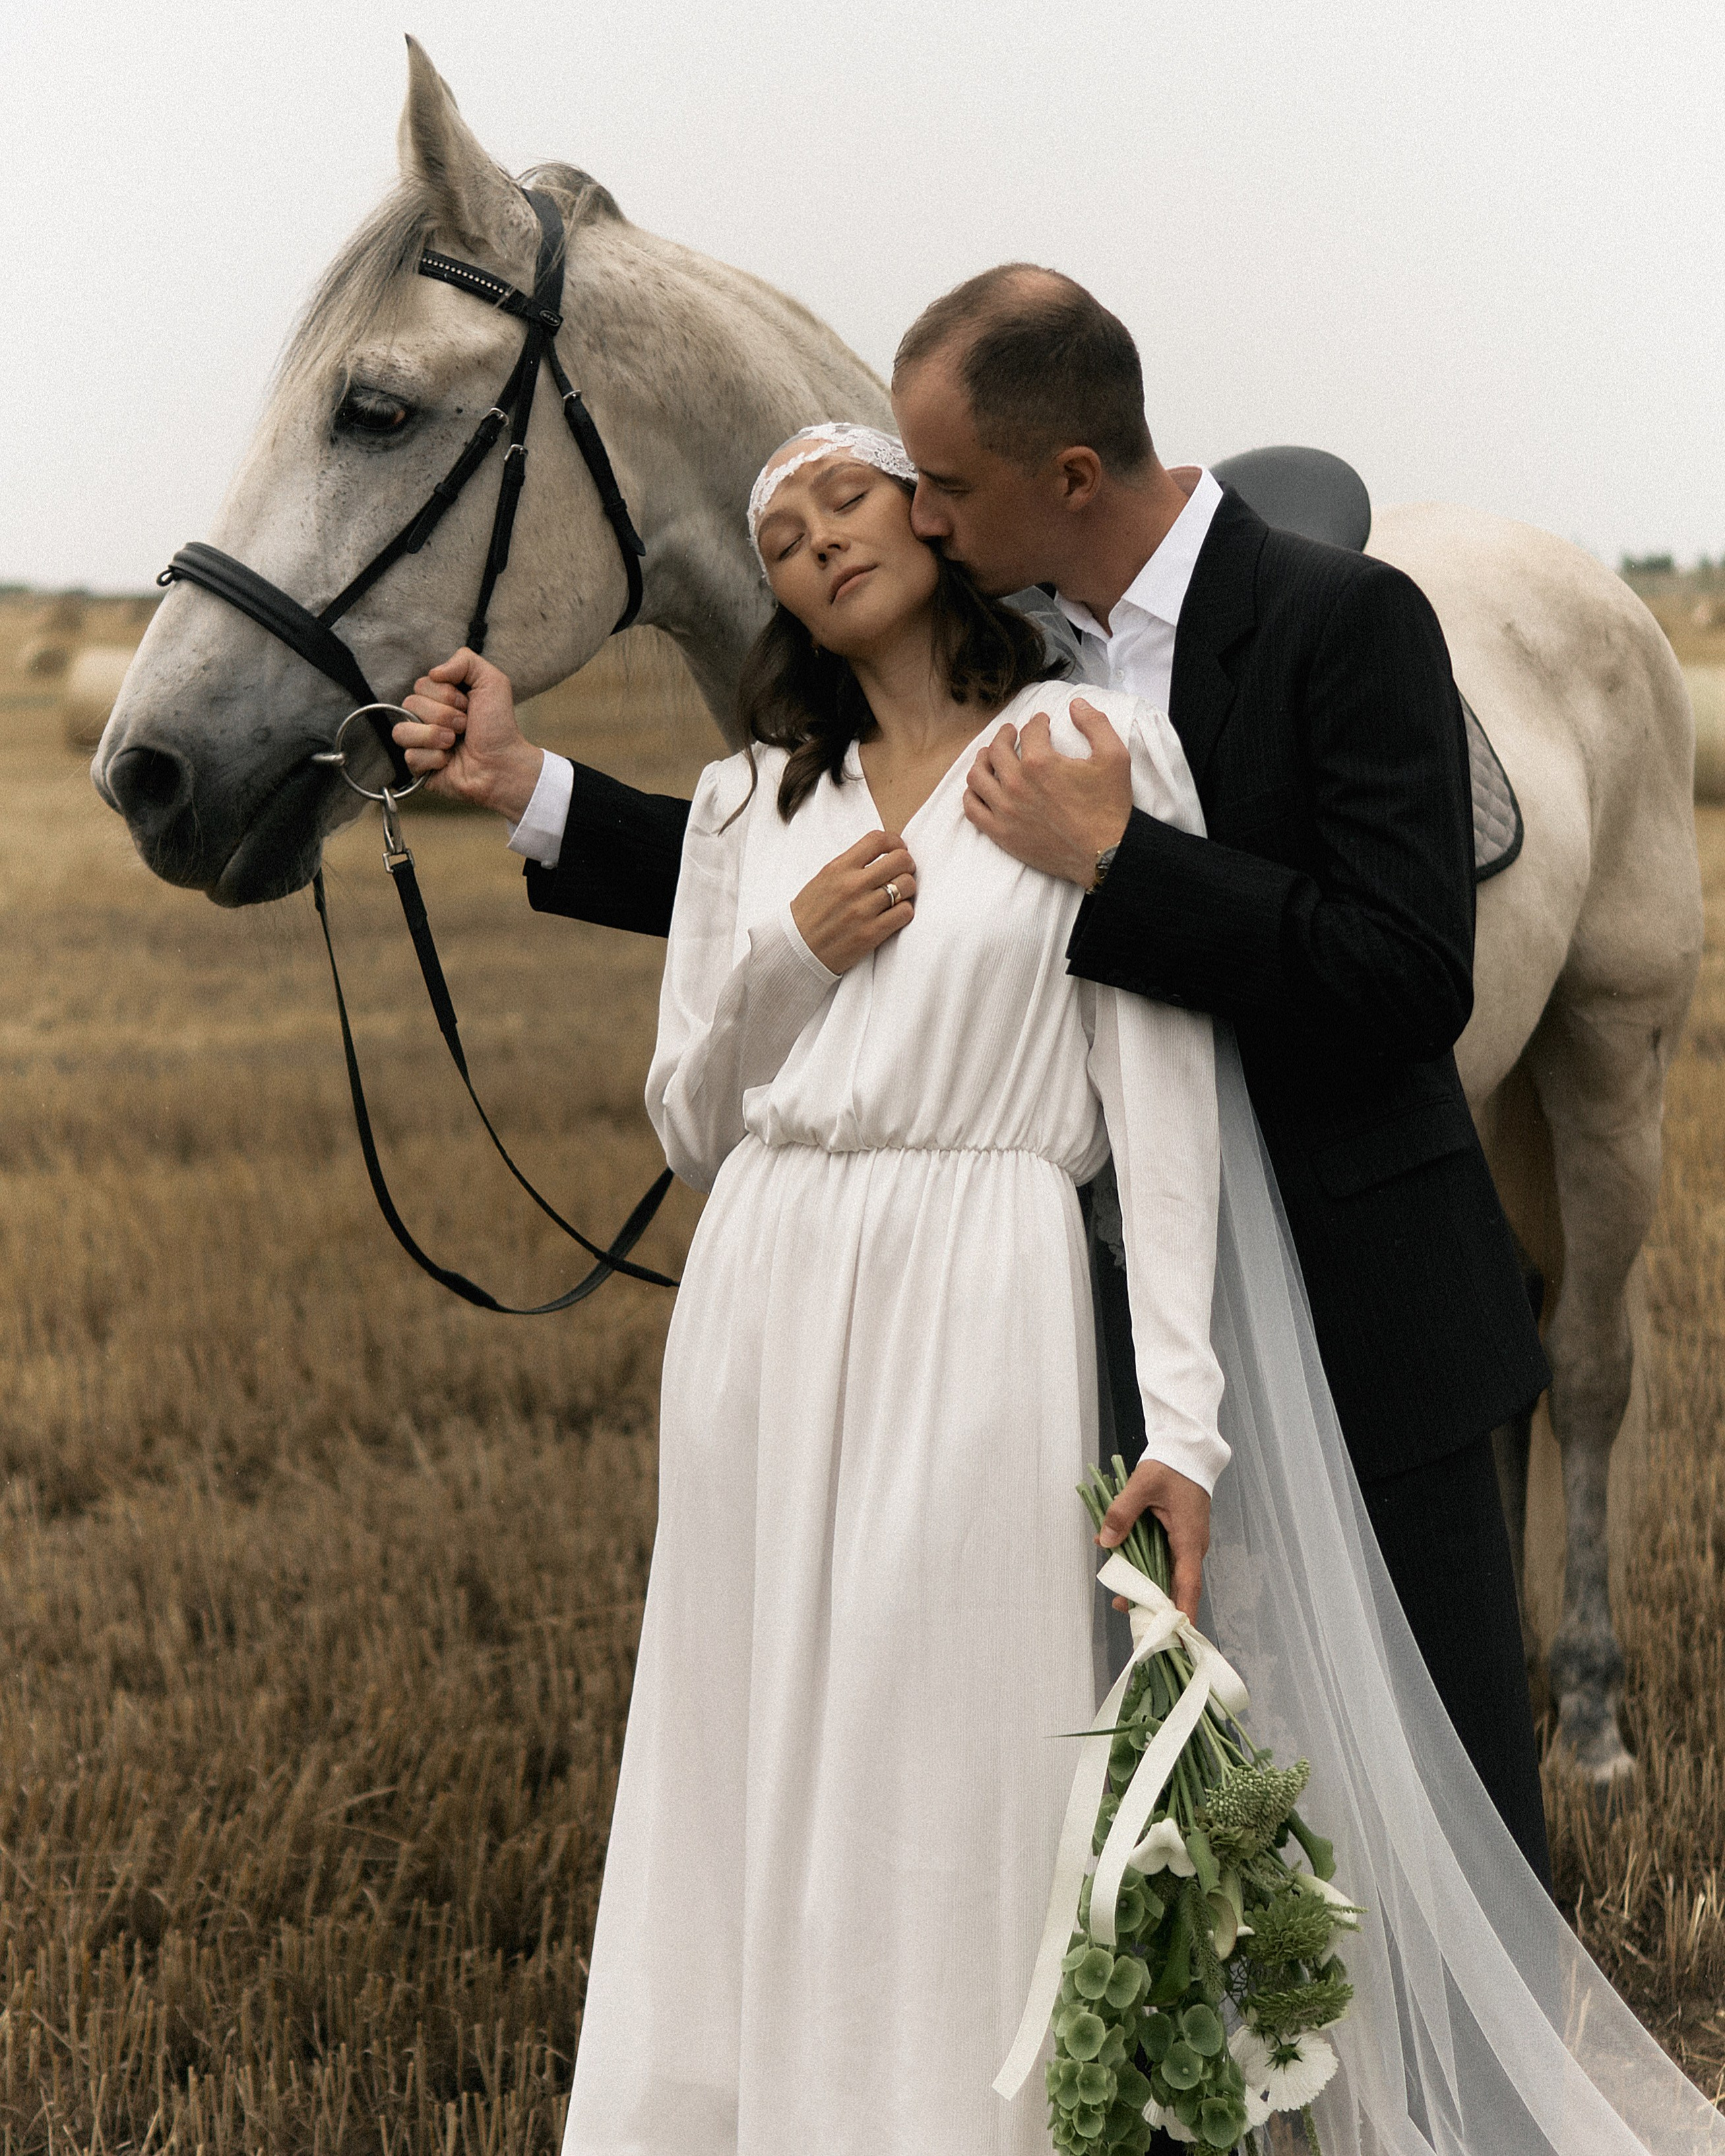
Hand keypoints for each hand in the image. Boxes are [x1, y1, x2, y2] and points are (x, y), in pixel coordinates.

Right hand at [393, 649, 544, 820]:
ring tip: (455, 742)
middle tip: (465, 726)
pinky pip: (410, 757)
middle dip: (444, 715)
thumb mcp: (491, 682)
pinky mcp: (419, 768)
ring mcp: (420, 744)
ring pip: (401, 731)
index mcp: (439, 697)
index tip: (469, 706)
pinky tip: (449, 762)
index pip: (421, 684)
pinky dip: (435, 759)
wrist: (504, 764)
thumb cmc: (499, 726)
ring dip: (434, 735)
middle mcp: (426, 718)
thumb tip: (433, 673)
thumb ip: (465, 661)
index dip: (446, 695)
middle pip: (410, 704)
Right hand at [791, 830, 917, 973]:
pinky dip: (904, 911)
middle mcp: (852, 885)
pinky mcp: (871, 933)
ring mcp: (862, 910)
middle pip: (900, 860)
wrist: (797, 949)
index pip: (877, 840)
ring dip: (908, 889)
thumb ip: (851, 865)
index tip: (898, 850)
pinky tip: (895, 914)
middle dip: (907, 865)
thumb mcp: (824, 879)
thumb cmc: (810, 913)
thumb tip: (884, 855)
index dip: (895, 842)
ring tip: (899, 896)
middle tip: (903, 873)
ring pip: (907, 885)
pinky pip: (905, 913)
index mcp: (838, 868)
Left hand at [963, 697, 1130, 884]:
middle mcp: (1016, 784)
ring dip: (982, 760)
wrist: (1104, 854)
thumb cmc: (1109, 807)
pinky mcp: (1001, 833)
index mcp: (1040, 763)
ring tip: (989, 756)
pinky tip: (981, 788)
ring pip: (977, 776)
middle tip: (1010, 733)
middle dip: (1005, 736)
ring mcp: (1005, 810)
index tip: (1041, 723)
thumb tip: (1076, 704)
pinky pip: (972, 809)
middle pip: (997, 749)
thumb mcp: (1114, 757)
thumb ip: (1095, 724)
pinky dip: (972, 794)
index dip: (1036, 722)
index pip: (1029, 731)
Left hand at [1097, 1456, 1209, 1623]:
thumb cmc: (1170, 1467)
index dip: (1181, 1612)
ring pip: (1167, 1574)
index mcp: (1189, 1540)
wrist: (1187, 1451)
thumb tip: (1105, 1542)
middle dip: (1152, 1603)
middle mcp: (1191, 1547)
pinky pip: (1163, 1559)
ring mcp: (1186, 1543)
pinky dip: (1144, 1565)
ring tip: (1119, 1596)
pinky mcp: (1178, 1536)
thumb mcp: (1142, 1485)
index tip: (1176, 1636)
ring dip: (1145, 1585)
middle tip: (1125, 1611)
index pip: (1188, 1585)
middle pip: (1175, 1586)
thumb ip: (1122, 1513)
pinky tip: (1120, 1561)